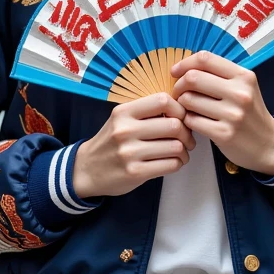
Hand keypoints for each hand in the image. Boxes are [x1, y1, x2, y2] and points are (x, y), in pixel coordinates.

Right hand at [72, 92, 195, 198]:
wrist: (87, 169)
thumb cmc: (110, 141)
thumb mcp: (121, 119)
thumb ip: (146, 112)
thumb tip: (182, 110)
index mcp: (124, 112)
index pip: (162, 100)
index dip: (179, 108)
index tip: (181, 117)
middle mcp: (125, 130)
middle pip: (174, 125)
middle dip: (187, 133)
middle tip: (187, 138)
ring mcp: (130, 152)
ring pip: (176, 147)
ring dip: (184, 151)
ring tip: (181, 152)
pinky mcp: (135, 173)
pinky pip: (170, 165)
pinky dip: (178, 163)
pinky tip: (173, 162)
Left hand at [170, 50, 273, 176]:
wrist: (268, 144)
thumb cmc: (249, 113)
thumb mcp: (244, 87)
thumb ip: (219, 75)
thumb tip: (184, 68)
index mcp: (243, 76)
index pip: (205, 59)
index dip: (185, 63)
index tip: (176, 72)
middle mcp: (240, 93)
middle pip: (193, 78)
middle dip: (179, 85)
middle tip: (179, 93)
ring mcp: (232, 114)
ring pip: (189, 100)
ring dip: (182, 104)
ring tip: (188, 108)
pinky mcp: (224, 134)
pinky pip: (191, 120)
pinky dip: (187, 120)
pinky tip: (194, 121)